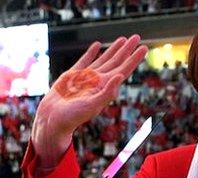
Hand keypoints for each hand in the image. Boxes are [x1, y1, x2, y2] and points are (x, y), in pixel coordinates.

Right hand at [32, 35, 147, 166]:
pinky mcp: (73, 75)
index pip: (124, 70)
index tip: (144, 48)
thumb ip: (107, 92)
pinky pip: (85, 60)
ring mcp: (86, 77)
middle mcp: (98, 81)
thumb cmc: (72, 117)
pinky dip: (91, 52)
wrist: (52, 119)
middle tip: (137, 37)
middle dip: (127, 49)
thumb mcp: (92, 105)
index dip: (134, 59)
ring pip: (103, 59)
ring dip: (114, 49)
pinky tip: (97, 45)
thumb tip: (120, 76)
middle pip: (117, 61)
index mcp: (105, 87)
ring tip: (123, 39)